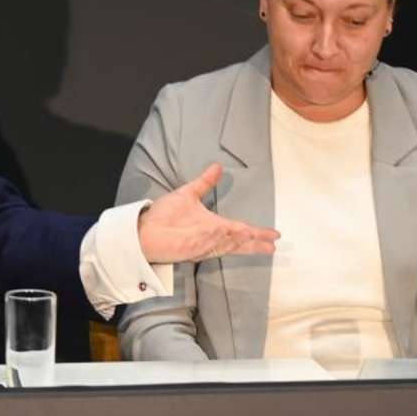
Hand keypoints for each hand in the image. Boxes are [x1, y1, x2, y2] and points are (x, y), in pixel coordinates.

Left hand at [137, 163, 279, 263]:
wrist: (143, 229)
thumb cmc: (164, 216)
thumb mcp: (188, 195)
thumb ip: (205, 183)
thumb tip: (218, 167)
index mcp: (213, 228)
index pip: (240, 232)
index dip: (257, 235)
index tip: (274, 237)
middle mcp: (210, 238)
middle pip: (237, 243)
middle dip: (254, 244)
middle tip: (272, 246)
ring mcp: (200, 244)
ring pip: (224, 243)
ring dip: (239, 239)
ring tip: (255, 235)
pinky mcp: (188, 248)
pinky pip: (206, 242)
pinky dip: (217, 238)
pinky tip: (227, 232)